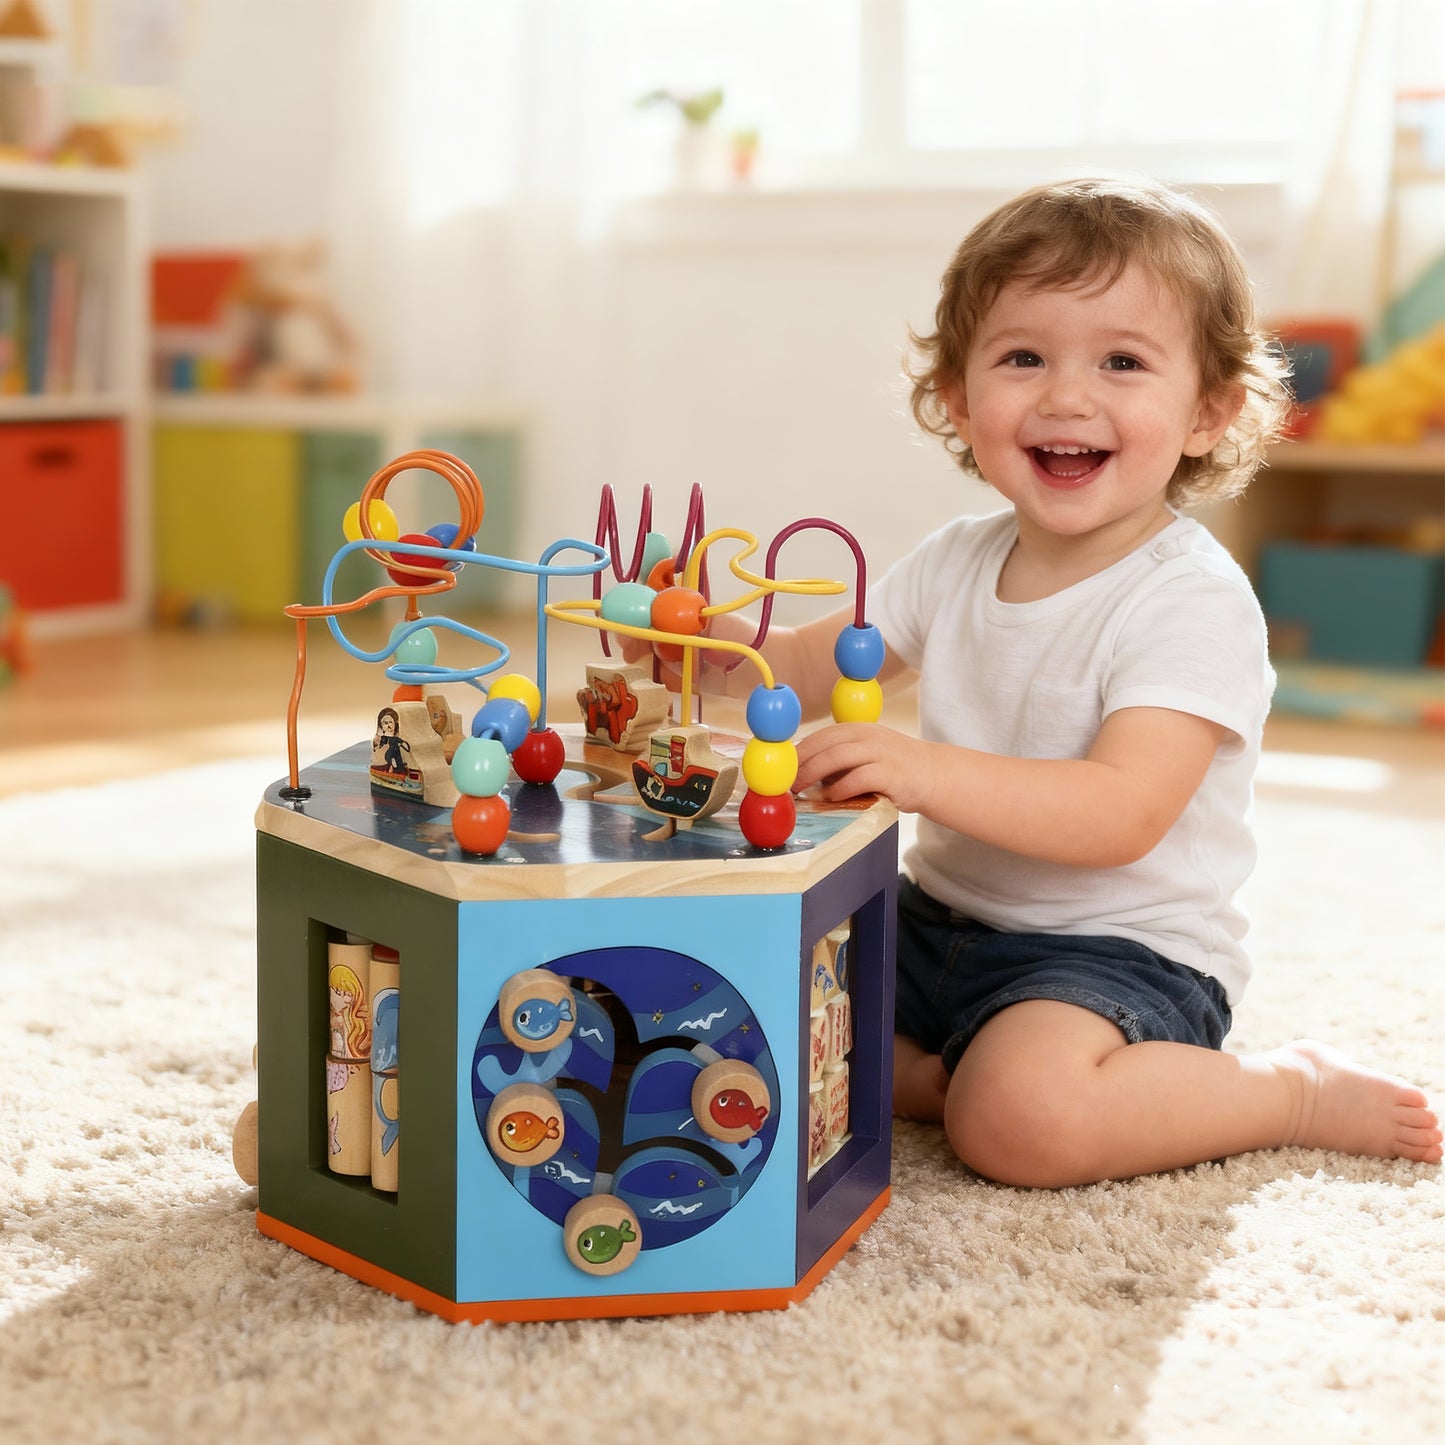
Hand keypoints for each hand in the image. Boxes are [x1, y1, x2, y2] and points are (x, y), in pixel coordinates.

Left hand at [793, 723, 926, 810]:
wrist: (935, 774)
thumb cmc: (893, 768)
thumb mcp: (865, 754)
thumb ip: (838, 759)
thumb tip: (800, 775)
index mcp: (857, 730)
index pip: (819, 737)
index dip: (797, 753)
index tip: (780, 770)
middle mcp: (867, 736)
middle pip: (824, 745)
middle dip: (799, 764)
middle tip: (783, 783)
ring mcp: (880, 752)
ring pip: (837, 757)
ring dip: (812, 774)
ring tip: (798, 790)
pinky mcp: (891, 773)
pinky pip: (859, 778)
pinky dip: (841, 788)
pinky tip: (830, 798)